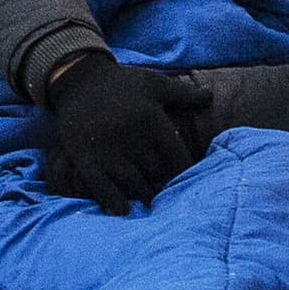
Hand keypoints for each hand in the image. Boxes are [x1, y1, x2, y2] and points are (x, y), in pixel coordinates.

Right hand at [41, 53, 209, 211]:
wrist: (78, 78)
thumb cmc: (122, 83)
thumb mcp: (153, 83)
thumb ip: (184, 93)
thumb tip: (211, 96)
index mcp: (150, 116)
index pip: (176, 154)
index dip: (184, 172)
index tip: (187, 182)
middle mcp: (130, 133)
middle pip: (155, 171)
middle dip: (163, 185)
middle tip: (168, 197)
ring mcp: (105, 146)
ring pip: (132, 182)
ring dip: (143, 196)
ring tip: (150, 205)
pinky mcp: (84, 155)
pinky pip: (101, 185)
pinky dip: (112, 201)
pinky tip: (123, 211)